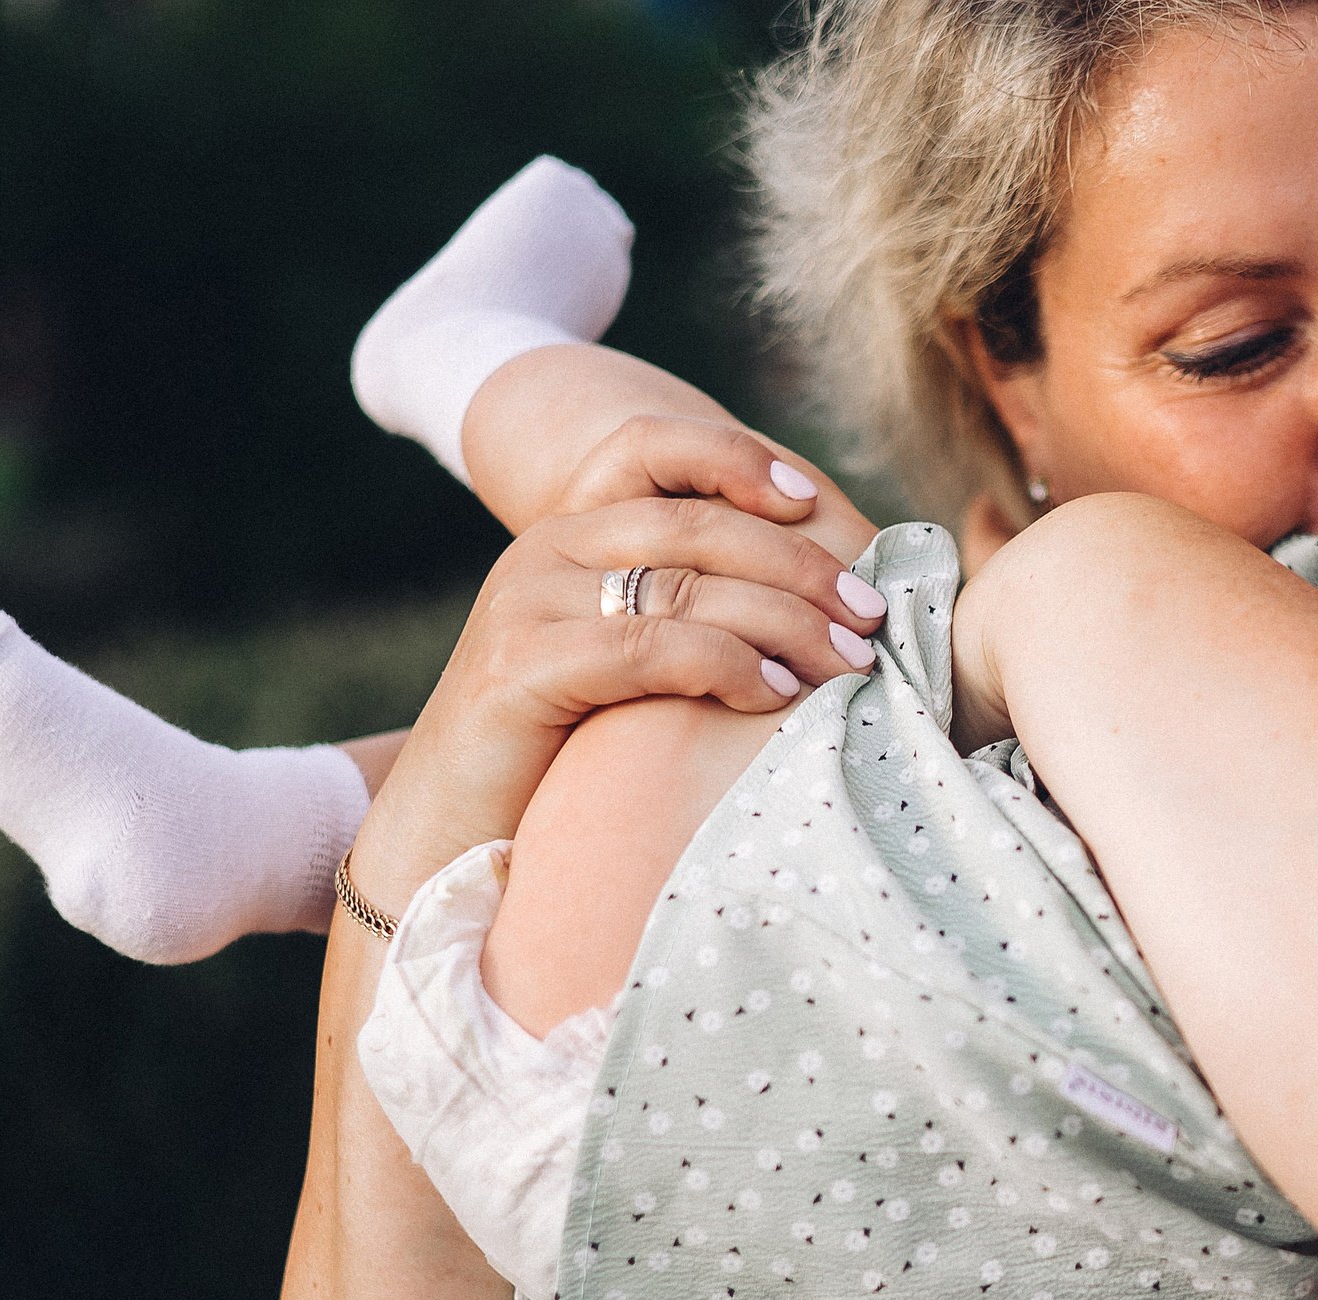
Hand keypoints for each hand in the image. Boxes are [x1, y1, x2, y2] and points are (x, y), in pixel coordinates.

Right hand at [346, 464, 884, 912]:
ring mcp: (527, 601)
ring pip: (686, 585)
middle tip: (870, 616)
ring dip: (786, 623)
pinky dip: (728, 665)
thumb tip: (812, 599)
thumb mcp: (619, 661)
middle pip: (697, 526)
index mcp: (569, 532)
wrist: (446, 834)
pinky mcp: (522, 665)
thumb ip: (681, 611)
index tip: (811, 500)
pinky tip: (777, 695)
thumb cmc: (555, 754)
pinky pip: (651, 647)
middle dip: (800, 567)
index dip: (734, 457)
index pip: (649, 446)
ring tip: (848, 665)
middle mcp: (543, 548)